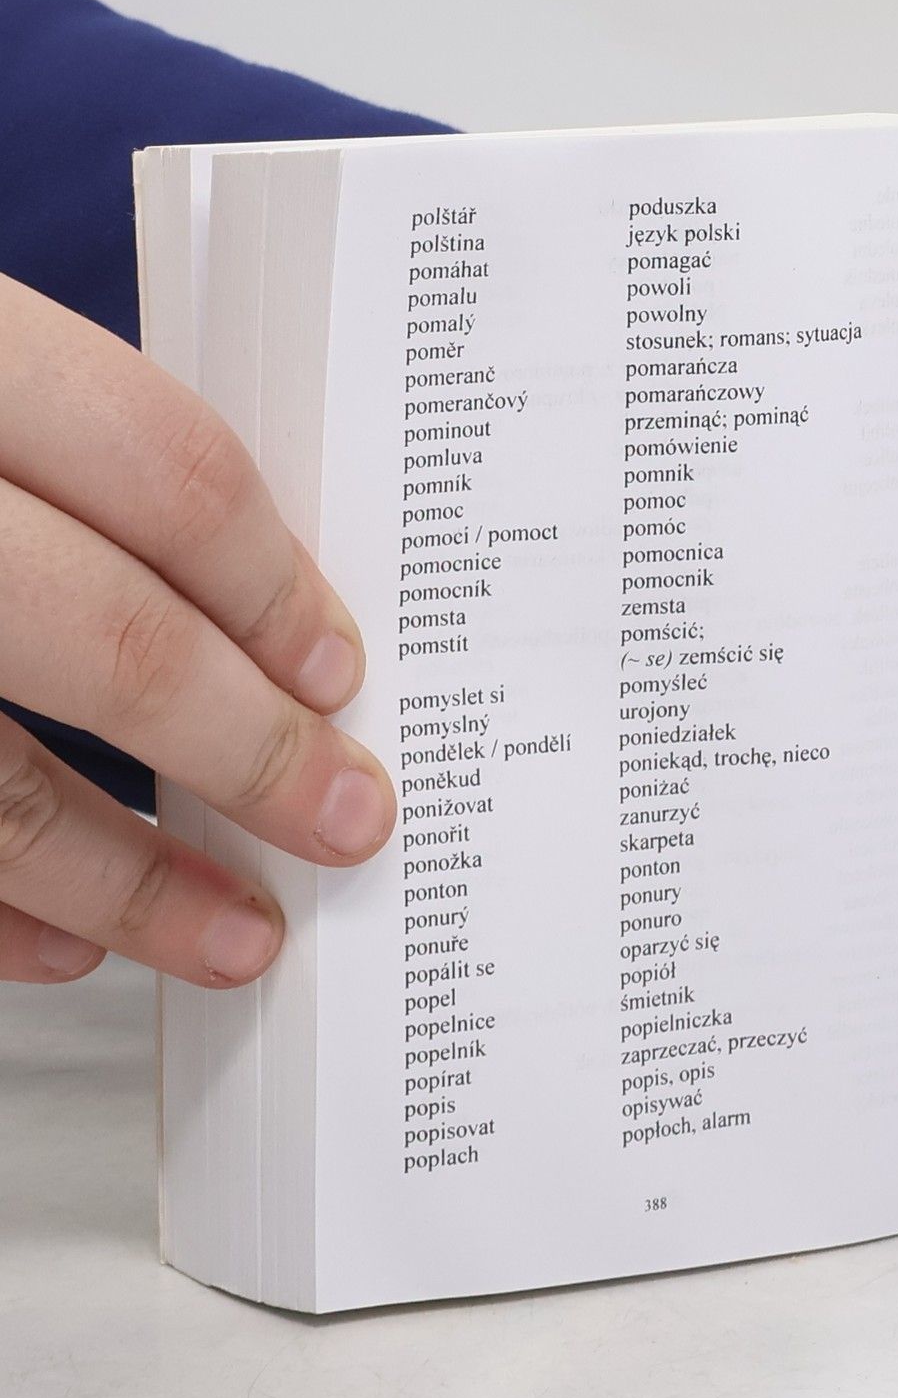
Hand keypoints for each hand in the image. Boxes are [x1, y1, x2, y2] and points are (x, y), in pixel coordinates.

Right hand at [0, 276, 393, 985]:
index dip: (272, 585)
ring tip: (236, 937)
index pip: (162, 467)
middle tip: (347, 822)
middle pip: (107, 638)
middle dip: (252, 752)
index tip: (340, 671)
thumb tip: (245, 615)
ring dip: (129, 882)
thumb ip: (50, 451)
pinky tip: (63, 946)